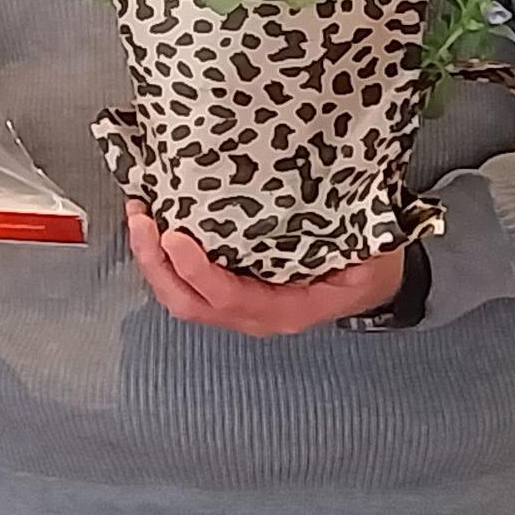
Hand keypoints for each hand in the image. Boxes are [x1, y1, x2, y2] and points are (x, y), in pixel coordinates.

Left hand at [123, 198, 404, 336]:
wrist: (376, 283)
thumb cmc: (369, 263)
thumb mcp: (369, 251)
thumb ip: (346, 236)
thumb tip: (329, 200)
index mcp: (288, 308)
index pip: (229, 298)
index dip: (197, 271)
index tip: (175, 235)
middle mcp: (255, 314)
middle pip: (190, 303)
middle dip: (156, 263)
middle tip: (141, 217)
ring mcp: (238, 306)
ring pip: (181, 296)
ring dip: (153, 259)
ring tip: (138, 214)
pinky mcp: (228, 289)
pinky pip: (186, 282)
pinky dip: (164, 256)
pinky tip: (154, 223)